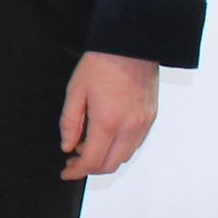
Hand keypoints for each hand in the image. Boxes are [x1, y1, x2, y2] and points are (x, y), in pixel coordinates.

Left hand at [59, 51, 158, 178]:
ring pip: (124, 156)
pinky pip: (135, 143)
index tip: (66, 172)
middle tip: (73, 160)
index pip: (93, 161)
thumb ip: (70, 123)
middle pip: (111, 164)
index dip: (77, 171)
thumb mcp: (75, 91)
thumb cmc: (102, 64)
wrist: (132, 45)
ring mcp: (144, 124)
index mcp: (108, 122)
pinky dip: (119, 148)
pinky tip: (105, 136)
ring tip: (86, 145)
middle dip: (90, 168)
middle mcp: (130, 127)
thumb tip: (67, 146)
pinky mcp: (151, 117)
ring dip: (105, 158)